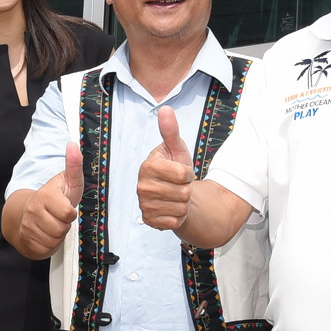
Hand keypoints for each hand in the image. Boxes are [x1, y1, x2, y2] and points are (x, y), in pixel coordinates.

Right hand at [15, 141, 82, 258]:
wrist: (25, 215)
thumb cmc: (54, 198)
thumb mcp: (67, 181)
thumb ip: (73, 165)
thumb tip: (73, 145)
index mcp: (44, 196)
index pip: (68, 213)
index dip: (70, 213)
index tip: (65, 208)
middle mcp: (32, 211)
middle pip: (61, 229)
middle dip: (64, 225)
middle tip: (58, 218)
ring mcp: (27, 228)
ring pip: (54, 240)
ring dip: (57, 236)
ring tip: (52, 225)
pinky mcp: (26, 242)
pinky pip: (46, 249)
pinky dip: (49, 245)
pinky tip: (45, 235)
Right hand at [137, 106, 193, 230]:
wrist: (174, 194)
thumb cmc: (176, 169)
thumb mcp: (177, 149)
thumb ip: (171, 131)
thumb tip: (165, 109)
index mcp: (148, 166)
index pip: (182, 174)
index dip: (188, 173)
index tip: (181, 172)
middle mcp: (142, 186)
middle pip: (183, 192)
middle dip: (186, 189)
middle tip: (178, 186)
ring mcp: (144, 205)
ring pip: (180, 207)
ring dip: (183, 203)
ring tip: (176, 196)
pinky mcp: (149, 220)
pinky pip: (175, 221)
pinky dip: (178, 217)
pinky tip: (172, 209)